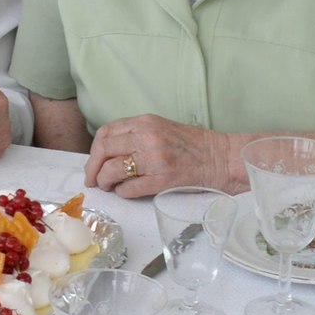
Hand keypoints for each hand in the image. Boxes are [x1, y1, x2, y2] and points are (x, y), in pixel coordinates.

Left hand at [83, 114, 231, 197]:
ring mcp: (155, 158)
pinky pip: (130, 188)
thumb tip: (106, 152)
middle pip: (104, 150)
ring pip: (112, 170)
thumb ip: (135, 134)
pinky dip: (122, 192)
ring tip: (108, 186)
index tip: (93, 162)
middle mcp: (148, 137)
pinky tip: (125, 192)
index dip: (94, 150)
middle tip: (92, 179)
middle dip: (93, 168)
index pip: (106, 133)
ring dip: (105, 181)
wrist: (222, 158)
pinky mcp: (163, 179)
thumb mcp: (160, 129)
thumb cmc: (192, 146)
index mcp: (145, 122)